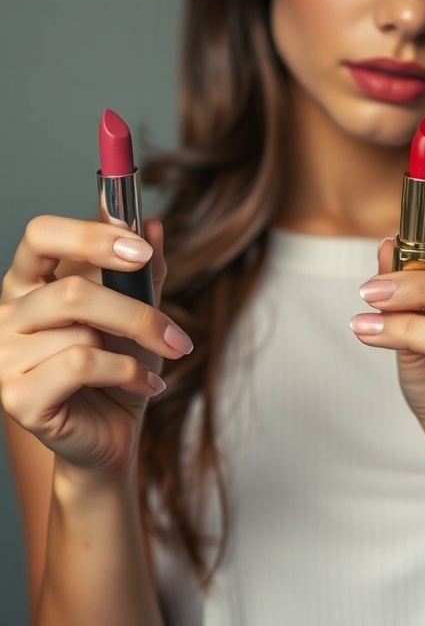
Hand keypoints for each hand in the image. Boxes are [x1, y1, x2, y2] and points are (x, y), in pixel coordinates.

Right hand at [0, 215, 191, 478]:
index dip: (91, 236)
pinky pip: (81, 365)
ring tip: (148, 369)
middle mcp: (7, 314)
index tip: (142, 251)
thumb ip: (142, 270)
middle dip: (135, 312)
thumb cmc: (116, 368)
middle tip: (174, 333)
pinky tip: (144, 386)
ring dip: (133, 350)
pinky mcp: (17, 396)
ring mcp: (4, 356)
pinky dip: (125, 374)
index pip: (40, 234)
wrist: (110, 434)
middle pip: (72, 290)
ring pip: (82, 331)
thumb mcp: (137, 311)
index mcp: (28, 281)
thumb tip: (152, 225)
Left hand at [350, 239, 424, 507]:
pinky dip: (422, 344)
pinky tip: (384, 342)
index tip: (374, 279)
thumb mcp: (416, 333)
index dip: (418, 270)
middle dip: (419, 287)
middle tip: (371, 293)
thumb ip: (407, 291)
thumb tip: (388, 245)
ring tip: (368, 324)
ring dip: (411, 324)